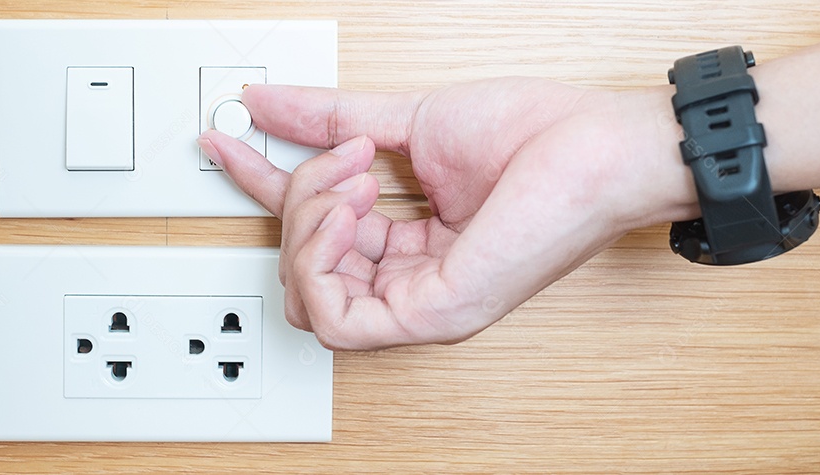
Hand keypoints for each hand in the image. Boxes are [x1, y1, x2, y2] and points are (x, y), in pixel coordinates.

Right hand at [197, 78, 691, 349]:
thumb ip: (331, 120)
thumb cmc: (534, 136)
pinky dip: (322, 255)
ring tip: (357, 174)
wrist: (595, 144)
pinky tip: (353, 209)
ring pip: (307, 294)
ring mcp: (422, 304)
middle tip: (346, 154)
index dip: (262, 186)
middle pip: (301, 268)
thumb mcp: (407, 121)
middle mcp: (412, 282)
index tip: (223, 142)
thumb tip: (267, 104)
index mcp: (410, 244)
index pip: (315, 229)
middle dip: (296, 200)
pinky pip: (333, 316)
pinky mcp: (432, 314)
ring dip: (309, 222)